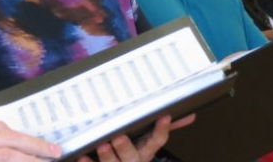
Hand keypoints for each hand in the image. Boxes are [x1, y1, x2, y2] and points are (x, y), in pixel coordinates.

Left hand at [78, 114, 193, 161]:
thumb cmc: (136, 155)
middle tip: (119, 136)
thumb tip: (189, 115)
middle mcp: (135, 160)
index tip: (164, 116)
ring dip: (107, 156)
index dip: (162, 128)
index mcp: (147, 150)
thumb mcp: (151, 141)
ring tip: (102, 145)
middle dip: (125, 148)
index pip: (158, 140)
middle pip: (133, 156)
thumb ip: (165, 128)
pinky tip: (83, 156)